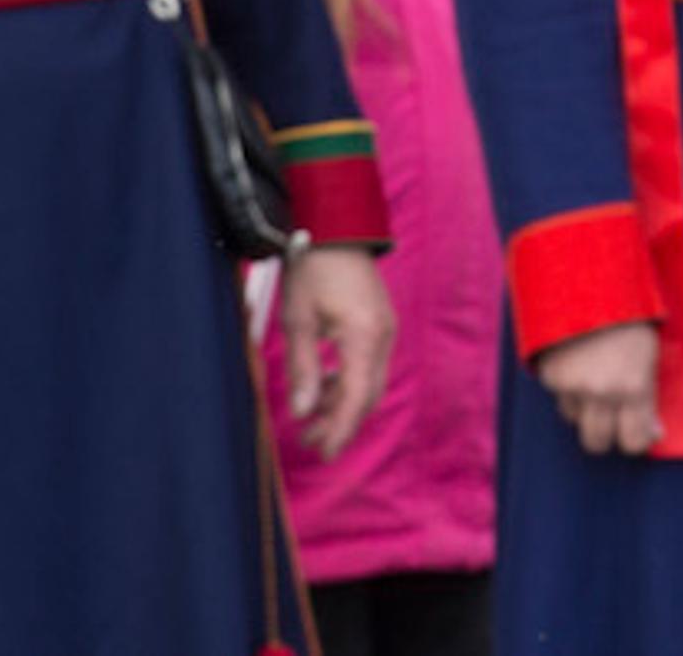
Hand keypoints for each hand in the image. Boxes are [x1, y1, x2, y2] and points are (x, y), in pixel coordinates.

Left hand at [281, 245, 394, 458]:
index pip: (357, 397)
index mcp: (364, 336)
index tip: (324, 454)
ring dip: (343, 404)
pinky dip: (349, 382)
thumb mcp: (297, 320)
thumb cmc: (312, 270)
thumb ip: (303, 368)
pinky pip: (369, 364)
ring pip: (369, 382)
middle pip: (368, 395)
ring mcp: (385, 329)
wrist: (336, 227)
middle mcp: (383, 336)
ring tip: (311, 420)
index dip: (341, 430)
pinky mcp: (380, 324)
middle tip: (310, 443)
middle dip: (341, 423)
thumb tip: (304, 412)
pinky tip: (324, 387)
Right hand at [538, 322, 661, 454]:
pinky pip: (561, 397)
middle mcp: (602, 391)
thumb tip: (654, 431)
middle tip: (615, 418)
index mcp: (634, 386)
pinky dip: (569, 388)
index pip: (634, 441)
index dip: (638, 439)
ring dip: (586, 408)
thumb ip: (648, 395)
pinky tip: (581, 363)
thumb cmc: (631, 316)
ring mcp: (573, 385)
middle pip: (597, 443)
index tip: (640, 432)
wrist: (592, 279)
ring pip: (576, 419)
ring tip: (597, 376)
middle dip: (607, 435)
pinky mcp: (551, 376)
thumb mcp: (650, 354)